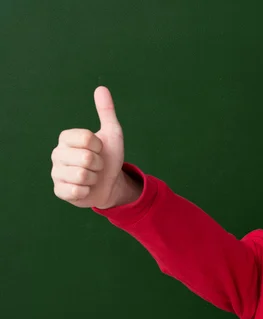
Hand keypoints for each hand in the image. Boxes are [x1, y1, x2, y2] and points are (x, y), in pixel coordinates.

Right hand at [51, 86, 125, 208]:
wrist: (110, 183)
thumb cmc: (109, 157)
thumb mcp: (112, 134)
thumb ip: (106, 112)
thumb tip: (101, 88)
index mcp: (66, 138)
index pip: (87, 139)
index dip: (100, 147)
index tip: (100, 150)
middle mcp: (57, 153)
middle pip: (86, 158)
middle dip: (99, 164)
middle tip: (97, 165)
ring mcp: (56, 173)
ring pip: (82, 175)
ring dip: (94, 178)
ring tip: (92, 176)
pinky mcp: (59, 191)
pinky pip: (76, 191)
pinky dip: (87, 191)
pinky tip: (86, 188)